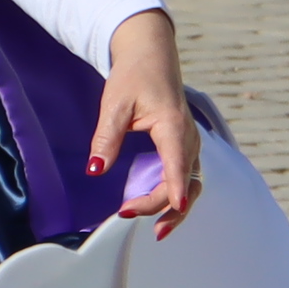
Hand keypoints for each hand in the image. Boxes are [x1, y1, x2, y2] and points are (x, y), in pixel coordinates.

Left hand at [90, 9, 201, 238]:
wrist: (152, 57)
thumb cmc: (135, 77)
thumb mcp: (114, 105)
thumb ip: (106, 138)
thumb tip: (97, 169)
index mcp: (173, 125)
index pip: (178, 162)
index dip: (177, 186)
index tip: (175, 206)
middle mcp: (188, 137)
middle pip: (184, 181)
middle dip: (162, 204)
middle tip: (127, 214)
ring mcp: (190, 144)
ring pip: (191, 183)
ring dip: (176, 208)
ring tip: (158, 231)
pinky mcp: (185, 148)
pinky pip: (187, 178)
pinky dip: (176, 198)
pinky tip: (163, 211)